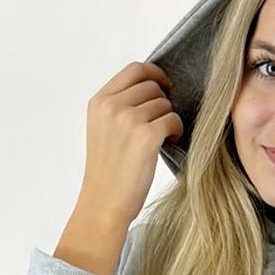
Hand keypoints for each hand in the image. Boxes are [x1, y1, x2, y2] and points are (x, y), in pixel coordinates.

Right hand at [76, 61, 182, 231]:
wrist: (103, 204)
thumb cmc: (108, 173)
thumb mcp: (103, 130)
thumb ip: (119, 106)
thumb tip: (153, 88)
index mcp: (98, 102)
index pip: (134, 69)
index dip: (155, 74)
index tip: (164, 87)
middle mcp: (111, 106)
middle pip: (152, 85)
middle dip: (162, 102)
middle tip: (161, 123)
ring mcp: (127, 120)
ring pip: (164, 103)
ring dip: (169, 119)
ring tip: (161, 138)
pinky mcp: (145, 136)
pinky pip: (173, 119)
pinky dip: (176, 130)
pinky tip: (168, 142)